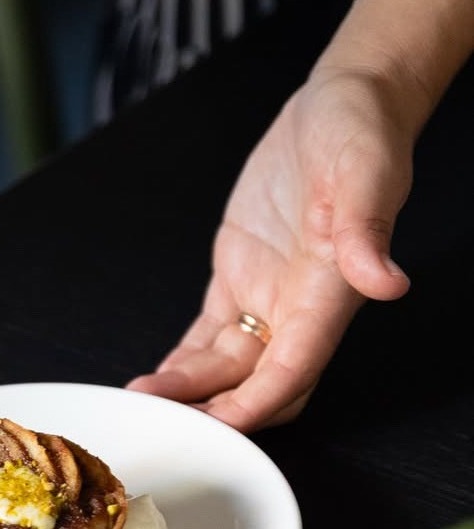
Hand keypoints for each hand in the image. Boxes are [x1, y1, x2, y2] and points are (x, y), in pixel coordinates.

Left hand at [126, 66, 414, 430]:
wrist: (342, 103)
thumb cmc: (361, 131)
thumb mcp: (365, 168)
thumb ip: (365, 229)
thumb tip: (386, 281)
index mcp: (329, 289)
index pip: (294, 367)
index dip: (259, 402)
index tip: (222, 425)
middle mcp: (300, 305)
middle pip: (259, 384)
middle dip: (216, 410)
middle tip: (165, 420)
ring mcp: (269, 296)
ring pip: (227, 367)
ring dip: (189, 389)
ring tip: (142, 398)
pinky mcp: (241, 278)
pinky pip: (210, 338)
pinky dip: (184, 363)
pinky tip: (156, 381)